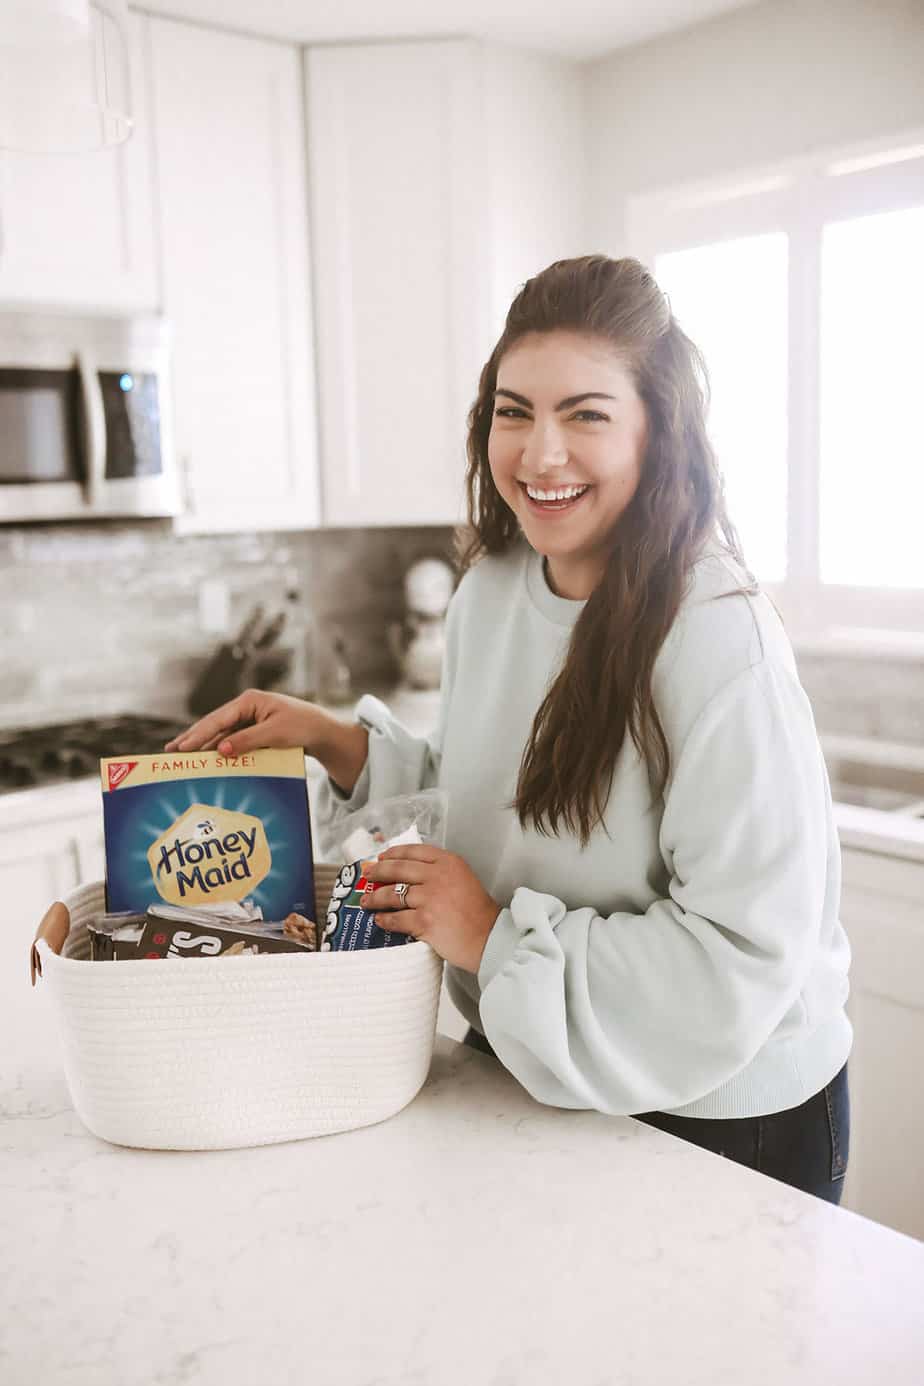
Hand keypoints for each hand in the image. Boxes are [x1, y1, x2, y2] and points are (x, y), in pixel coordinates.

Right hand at [164, 688, 320, 756]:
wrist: (322, 731)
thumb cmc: (302, 726)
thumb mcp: (275, 734)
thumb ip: (247, 740)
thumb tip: (221, 750)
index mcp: (249, 700)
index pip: (218, 719)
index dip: (199, 734)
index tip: (183, 748)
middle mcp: (246, 707)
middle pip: (214, 724)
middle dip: (193, 737)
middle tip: (171, 751)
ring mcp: (249, 718)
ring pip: (220, 733)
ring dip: (203, 744)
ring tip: (181, 755)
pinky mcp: (253, 730)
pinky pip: (231, 740)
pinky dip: (218, 748)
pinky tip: (206, 758)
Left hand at [363, 845, 499, 973]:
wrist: (489, 937)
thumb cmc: (478, 912)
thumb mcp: (463, 879)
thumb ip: (440, 872)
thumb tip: (408, 875)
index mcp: (448, 862)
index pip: (414, 851)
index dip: (394, 853)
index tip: (382, 857)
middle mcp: (437, 876)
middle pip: (398, 869)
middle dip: (378, 872)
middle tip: (368, 876)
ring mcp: (429, 898)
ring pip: (392, 894)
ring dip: (375, 898)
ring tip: (366, 901)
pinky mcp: (424, 921)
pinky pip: (396, 918)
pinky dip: (384, 920)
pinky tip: (379, 920)